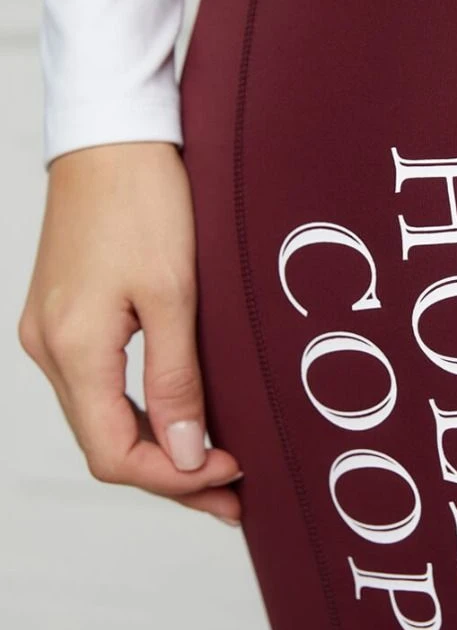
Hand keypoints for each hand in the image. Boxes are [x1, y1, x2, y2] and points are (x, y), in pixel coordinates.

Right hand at [17, 141, 242, 525]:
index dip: (177, 478)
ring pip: (102, 420)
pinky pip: (99, 388)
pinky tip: (179, 421)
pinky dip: (140, 414)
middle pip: (106, 445)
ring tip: (217, 468)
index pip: (116, 454)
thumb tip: (185, 456)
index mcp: (73, 348)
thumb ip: (176, 382)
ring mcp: (50, 334)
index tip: (234, 473)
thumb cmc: (145, 199)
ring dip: (158, 449)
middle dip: (172, 476)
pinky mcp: (63, 318)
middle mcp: (48, 350)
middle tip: (234, 494)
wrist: (112, 135)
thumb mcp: (174, 294)